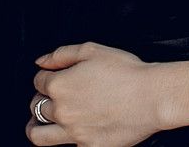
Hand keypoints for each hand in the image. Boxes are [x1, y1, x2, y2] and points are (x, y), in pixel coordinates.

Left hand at [27, 44, 163, 146]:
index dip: (47, 77)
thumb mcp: (91, 50)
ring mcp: (74, 133)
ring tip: (41, 124)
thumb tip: (41, 62)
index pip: (38, 82)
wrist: (152, 98)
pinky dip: (65, 139)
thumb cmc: (126, 72)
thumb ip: (61, 55)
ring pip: (38, 135)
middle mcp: (62, 111)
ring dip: (36, 127)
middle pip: (35, 107)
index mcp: (59, 85)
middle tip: (53, 98)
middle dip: (41, 99)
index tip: (56, 77)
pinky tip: (72, 132)